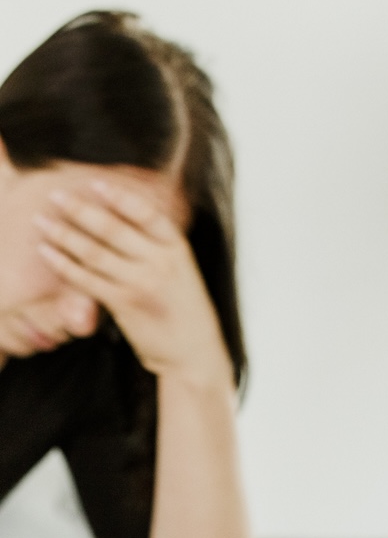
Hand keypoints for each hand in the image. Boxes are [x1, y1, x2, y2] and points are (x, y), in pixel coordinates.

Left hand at [34, 181, 232, 389]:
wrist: (194, 353)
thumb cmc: (185, 312)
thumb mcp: (182, 272)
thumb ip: (158, 248)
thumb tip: (123, 219)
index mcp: (177, 249)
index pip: (147, 214)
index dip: (120, 197)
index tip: (96, 184)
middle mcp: (160, 262)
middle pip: (113, 228)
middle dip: (81, 210)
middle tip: (57, 196)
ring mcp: (141, 283)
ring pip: (94, 252)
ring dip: (64, 234)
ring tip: (43, 221)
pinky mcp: (124, 304)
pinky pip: (87, 279)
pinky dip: (64, 264)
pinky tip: (48, 252)